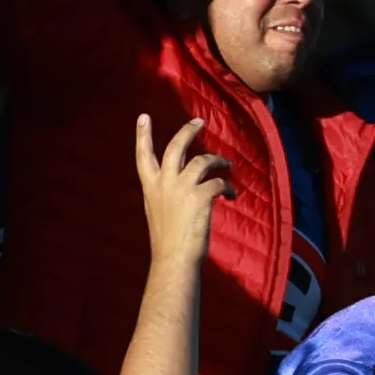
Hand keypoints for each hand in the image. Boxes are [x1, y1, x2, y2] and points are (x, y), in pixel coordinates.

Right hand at [131, 112, 230, 265]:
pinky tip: (232, 196)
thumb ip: (166, 192)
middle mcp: (164, 182)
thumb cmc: (167, 239)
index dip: (142, 135)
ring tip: (227, 164)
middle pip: (175, 147)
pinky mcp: (201, 196)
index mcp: (150, 185)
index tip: (143, 117)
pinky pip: (219, 182)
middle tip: (198, 122)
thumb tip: (183, 184)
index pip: (143, 155)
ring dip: (218, 160)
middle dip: (188, 131)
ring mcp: (182, 188)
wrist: (174, 257)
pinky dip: (228, 187)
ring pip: (202, 161)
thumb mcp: (157, 209)